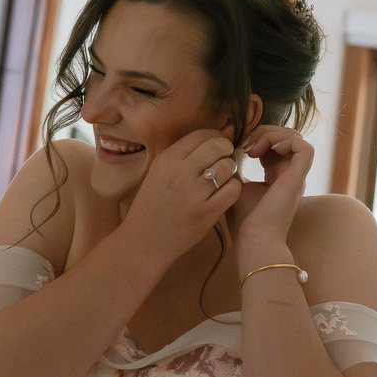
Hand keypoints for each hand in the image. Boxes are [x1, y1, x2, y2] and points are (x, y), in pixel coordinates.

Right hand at [124, 129, 241, 261]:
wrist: (143, 242)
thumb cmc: (152, 207)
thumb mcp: (158, 174)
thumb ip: (182, 157)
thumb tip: (213, 140)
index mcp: (166, 160)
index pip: (201, 134)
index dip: (216, 136)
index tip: (218, 146)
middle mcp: (179, 173)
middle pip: (217, 146)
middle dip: (226, 150)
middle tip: (225, 159)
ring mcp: (193, 194)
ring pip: (228, 167)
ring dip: (231, 170)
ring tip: (223, 178)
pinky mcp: (206, 213)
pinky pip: (233, 190)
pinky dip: (233, 188)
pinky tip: (225, 193)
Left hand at [229, 124, 313, 256]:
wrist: (254, 240)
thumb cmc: (244, 221)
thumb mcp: (236, 187)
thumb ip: (237, 168)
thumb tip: (229, 150)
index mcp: (276, 177)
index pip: (274, 145)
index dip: (257, 138)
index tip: (238, 148)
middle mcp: (290, 174)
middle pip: (285, 137)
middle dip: (264, 133)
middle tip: (245, 145)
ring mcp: (296, 176)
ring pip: (295, 138)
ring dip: (272, 135)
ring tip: (252, 149)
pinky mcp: (299, 178)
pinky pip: (304, 148)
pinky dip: (285, 141)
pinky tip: (265, 151)